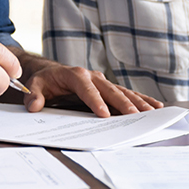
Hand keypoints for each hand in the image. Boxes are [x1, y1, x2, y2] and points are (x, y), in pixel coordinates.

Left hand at [15, 53, 162, 116]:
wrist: (51, 72)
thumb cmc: (45, 81)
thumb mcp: (35, 85)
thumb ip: (35, 95)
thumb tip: (34, 105)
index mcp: (75, 75)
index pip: (87, 89)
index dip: (96, 101)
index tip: (104, 115)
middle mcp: (93, 76)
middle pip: (111, 90)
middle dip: (124, 103)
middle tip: (136, 116)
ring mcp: (103, 81)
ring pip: (123, 91)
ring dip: (138, 102)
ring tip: (152, 111)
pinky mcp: (108, 88)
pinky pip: (127, 93)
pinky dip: (141, 99)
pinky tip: (154, 106)